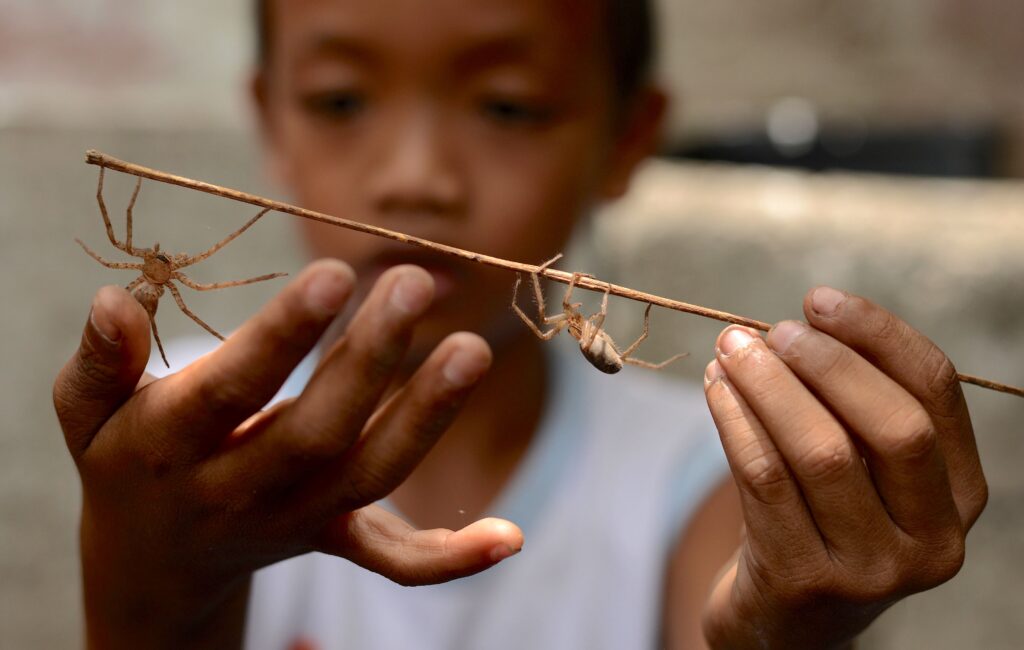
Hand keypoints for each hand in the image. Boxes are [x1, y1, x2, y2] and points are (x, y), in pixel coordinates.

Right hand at [53, 261, 522, 649]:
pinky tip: (509, 537)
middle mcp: (242, 492)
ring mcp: (296, 520)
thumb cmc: (127, 458)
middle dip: (370, 360)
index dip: (283, 337)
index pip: (232, 392)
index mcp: (173, 450)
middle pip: (317, 433)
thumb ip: (99, 361)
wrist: (158, 560)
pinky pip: (394, 560)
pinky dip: (451, 558)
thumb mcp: (86, 412)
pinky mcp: (334, 536)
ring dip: (425, 419)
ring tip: (472, 349)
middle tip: (414, 283)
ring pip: (369, 476)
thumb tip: (116, 300)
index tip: (336, 275)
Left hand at [700, 286, 986, 648]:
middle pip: (891, 425)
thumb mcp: (862, 474)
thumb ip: (854, 406)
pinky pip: (763, 480)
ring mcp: (870, 571)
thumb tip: (807, 320)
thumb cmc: (822, 524)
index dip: (879, 335)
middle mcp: (932, 540)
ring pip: (821, 452)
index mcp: (960, 497)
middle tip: (770, 330)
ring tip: (731, 348)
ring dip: (768, 385)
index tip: (820, 299)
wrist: (785, 624)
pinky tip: (715, 388)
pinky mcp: (803, 583)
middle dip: (826, 363)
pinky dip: (735, 420)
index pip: (936, 394)